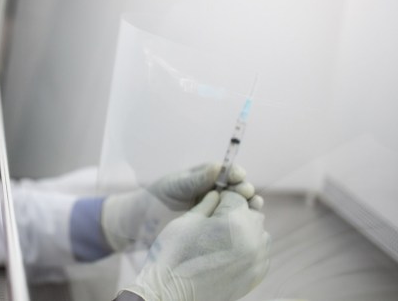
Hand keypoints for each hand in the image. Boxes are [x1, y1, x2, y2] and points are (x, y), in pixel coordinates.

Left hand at [101, 163, 261, 250]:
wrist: (143, 223)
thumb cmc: (157, 198)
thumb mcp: (175, 186)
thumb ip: (195, 180)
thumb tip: (218, 168)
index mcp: (206, 177)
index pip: (226, 172)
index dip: (234, 173)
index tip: (237, 175)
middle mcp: (215, 192)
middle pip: (237, 188)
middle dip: (244, 188)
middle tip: (245, 192)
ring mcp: (217, 210)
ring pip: (239, 206)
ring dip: (249, 205)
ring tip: (254, 205)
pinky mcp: (216, 229)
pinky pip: (231, 224)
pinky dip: (242, 222)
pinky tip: (248, 223)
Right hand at [118, 191, 270, 300]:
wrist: (170, 293)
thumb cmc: (174, 253)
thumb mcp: (188, 219)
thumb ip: (208, 203)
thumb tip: (219, 194)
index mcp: (235, 222)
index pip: (236, 196)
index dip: (220, 198)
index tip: (208, 207)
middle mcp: (253, 240)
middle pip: (251, 214)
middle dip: (235, 214)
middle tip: (211, 225)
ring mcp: (257, 260)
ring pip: (258, 233)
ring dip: (244, 231)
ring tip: (219, 241)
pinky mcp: (256, 276)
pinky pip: (259, 253)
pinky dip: (247, 249)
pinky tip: (225, 254)